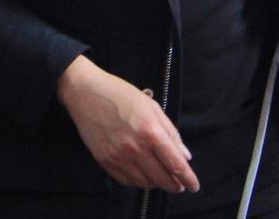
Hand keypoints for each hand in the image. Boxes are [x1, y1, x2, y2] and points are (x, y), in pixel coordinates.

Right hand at [57, 55, 197, 192]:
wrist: (84, 92)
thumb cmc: (120, 94)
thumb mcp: (151, 107)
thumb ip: (170, 132)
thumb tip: (184, 156)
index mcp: (150, 131)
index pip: (176, 165)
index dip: (188, 179)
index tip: (194, 186)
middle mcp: (135, 147)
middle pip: (163, 179)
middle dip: (175, 185)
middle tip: (178, 184)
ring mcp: (118, 156)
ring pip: (145, 183)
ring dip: (156, 183)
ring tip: (159, 176)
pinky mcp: (104, 160)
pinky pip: (126, 181)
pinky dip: (138, 181)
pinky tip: (141, 173)